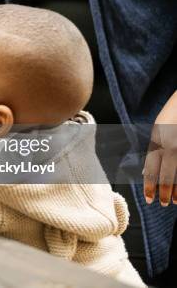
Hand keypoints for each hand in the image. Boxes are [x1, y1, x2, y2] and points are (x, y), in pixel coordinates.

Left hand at [143, 91, 176, 205]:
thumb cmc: (175, 113)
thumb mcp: (160, 128)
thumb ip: (155, 147)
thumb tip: (145, 171)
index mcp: (158, 139)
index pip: (151, 167)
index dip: (150, 184)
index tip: (149, 198)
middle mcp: (169, 144)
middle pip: (165, 173)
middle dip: (163, 191)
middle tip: (163, 204)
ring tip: (175, 202)